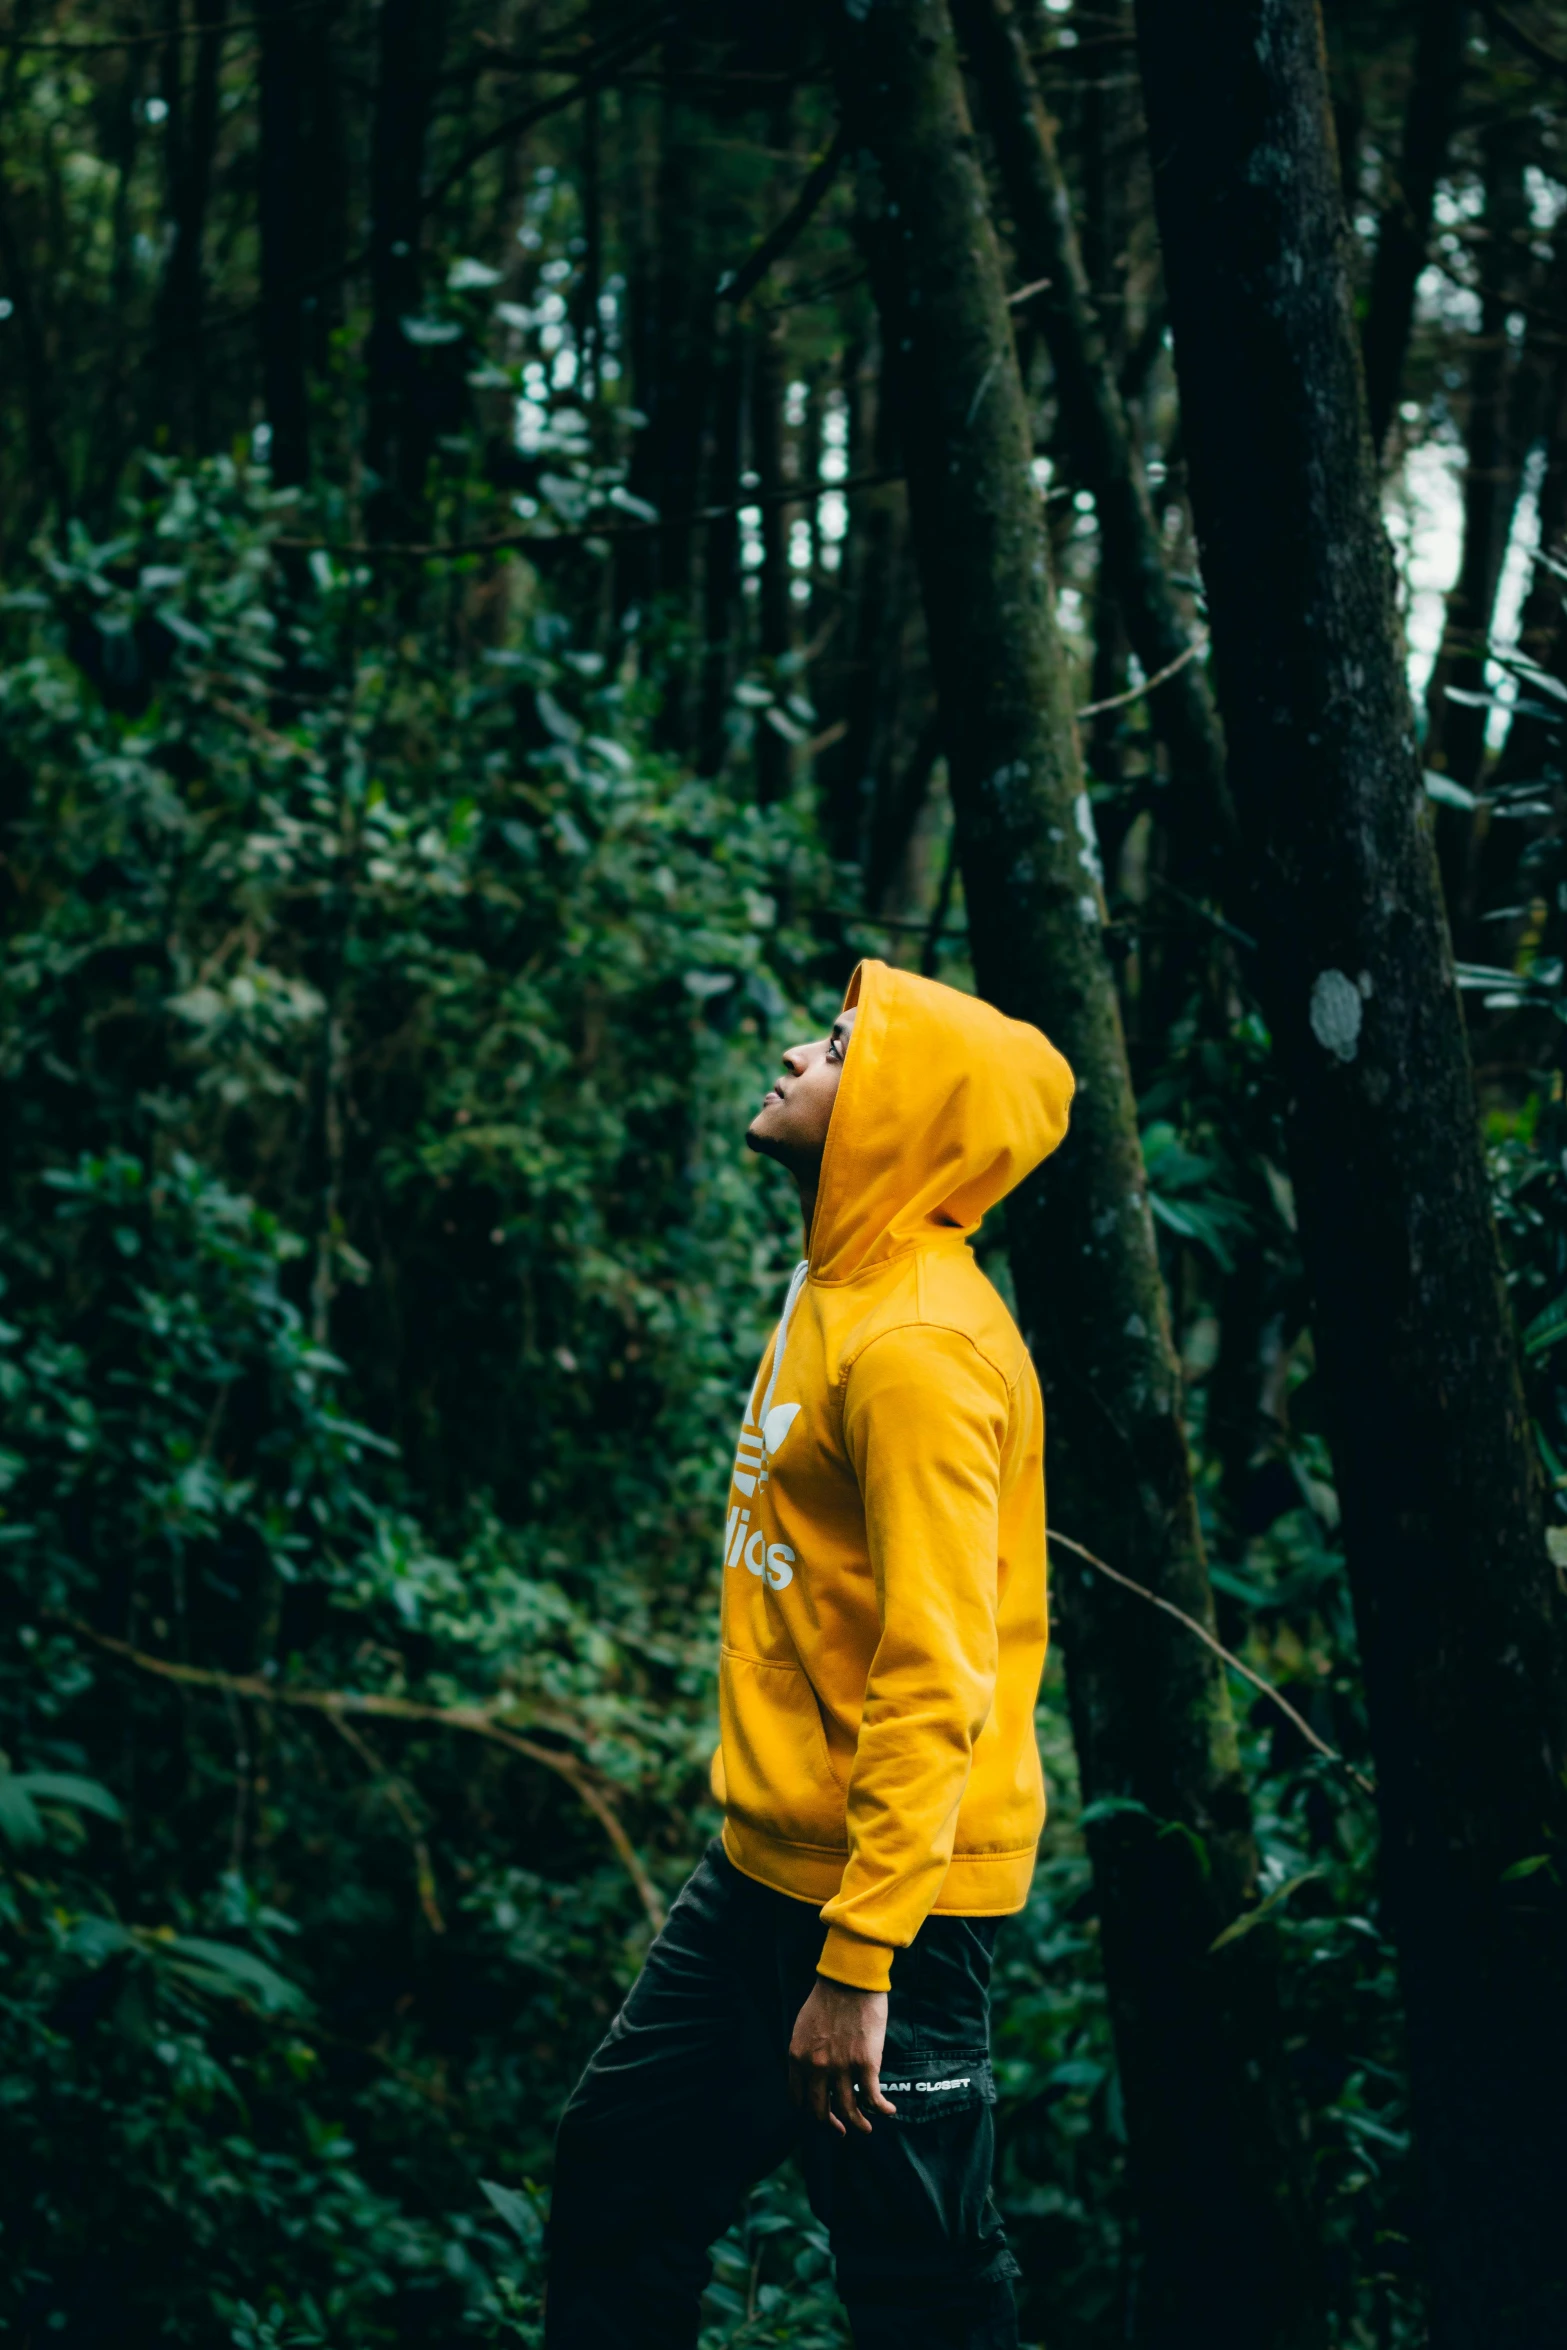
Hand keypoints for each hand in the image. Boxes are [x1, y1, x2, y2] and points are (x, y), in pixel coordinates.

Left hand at [787, 1978, 896, 2135]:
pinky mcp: (866, 2065)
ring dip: (858, 2125)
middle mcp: (817, 2068)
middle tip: (841, 2130)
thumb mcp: (803, 2028)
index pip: (797, 2100)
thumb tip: (813, 2075)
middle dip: (831, 2126)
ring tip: (866, 2128)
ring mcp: (841, 2068)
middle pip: (820, 2112)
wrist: (850, 1980)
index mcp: (797, 2058)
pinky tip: (888, 2110)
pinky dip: (881, 2109)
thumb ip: (805, 2054)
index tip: (819, 2117)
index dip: (808, 2114)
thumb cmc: (828, 1998)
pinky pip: (872, 2098)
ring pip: (848, 2112)